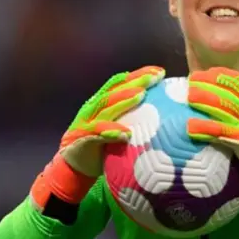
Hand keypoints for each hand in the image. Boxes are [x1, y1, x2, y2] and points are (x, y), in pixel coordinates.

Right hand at [31, 66, 164, 209]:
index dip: (139, 75)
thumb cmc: (103, 145)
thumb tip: (164, 114)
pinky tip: (125, 133)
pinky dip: (110, 131)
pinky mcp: (80, 139)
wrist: (74, 166)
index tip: (159, 71)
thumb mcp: (119, 128)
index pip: (122, 83)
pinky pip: (95, 134)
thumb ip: (135, 118)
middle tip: (154, 77)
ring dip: (123, 100)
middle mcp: (94, 108)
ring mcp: (86, 122)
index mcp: (103, 102)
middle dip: (135, 81)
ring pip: (105, 107)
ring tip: (140, 95)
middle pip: (115, 90)